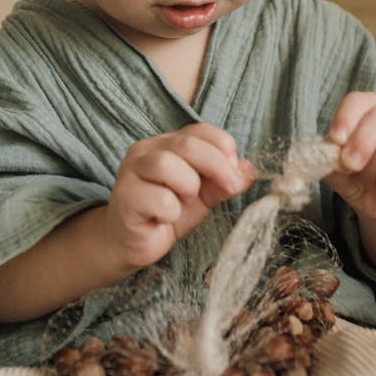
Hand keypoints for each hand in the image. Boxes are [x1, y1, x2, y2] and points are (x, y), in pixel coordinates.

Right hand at [103, 122, 254, 272]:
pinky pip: (158, 199)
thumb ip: (223, 181)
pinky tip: (163, 219)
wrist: (129, 245)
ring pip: (167, 165)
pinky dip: (171, 212)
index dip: (223, 147)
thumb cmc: (164, 214)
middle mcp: (145, 151)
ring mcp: (131, 172)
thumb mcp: (202, 196)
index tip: (235, 171)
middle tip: (230, 187)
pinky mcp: (125, 198)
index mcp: (165, 144)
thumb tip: (250, 170)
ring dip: (188, 188)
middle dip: (217, 166)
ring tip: (183, 203)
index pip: (200, 130)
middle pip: (187, 144)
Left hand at [326, 92, 375, 220]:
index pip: (357, 101)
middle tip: (348, 164)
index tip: (335, 139)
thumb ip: (328, 156)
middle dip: (361, 143)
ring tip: (365, 178)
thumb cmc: (354, 172)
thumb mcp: (335, 164)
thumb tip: (323, 153)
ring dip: (373, 165)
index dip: (345, 119)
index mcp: (367, 106)